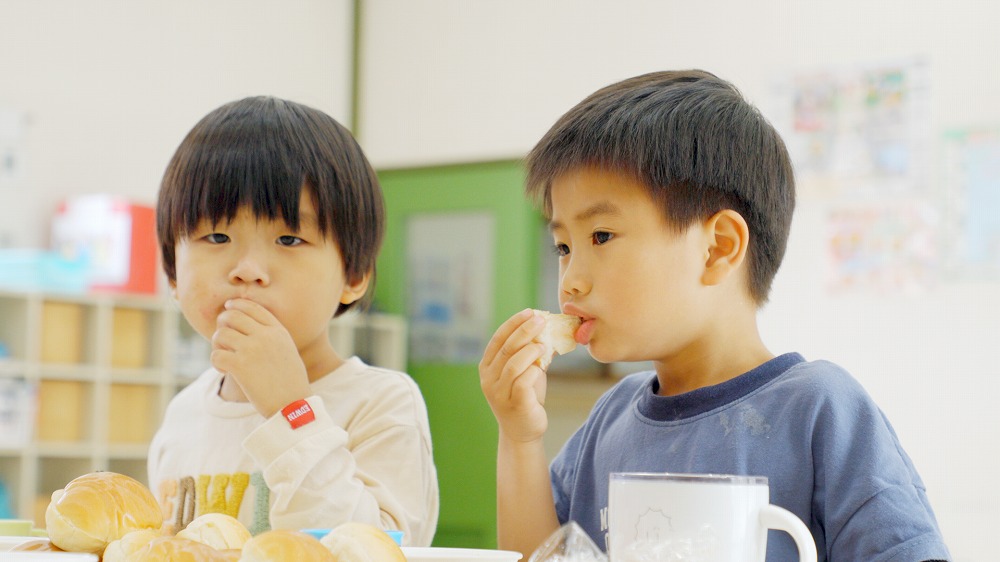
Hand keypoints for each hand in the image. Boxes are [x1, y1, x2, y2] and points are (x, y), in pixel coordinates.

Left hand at [211, 298, 311, 417]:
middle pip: (232, 316)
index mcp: (278, 331)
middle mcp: (265, 336)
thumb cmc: (290, 382)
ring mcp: (252, 350)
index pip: (252, 307)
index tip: (228, 308)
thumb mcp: (288, 351)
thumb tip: (248, 328)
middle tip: (222, 337)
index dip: (236, 305)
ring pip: (220, 334)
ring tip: (224, 356)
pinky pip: (216, 355)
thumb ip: (272, 337)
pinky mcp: (240, 366)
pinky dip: (216, 362)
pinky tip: (224, 370)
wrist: (293, 405)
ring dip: (217, 345)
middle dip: (222, 324)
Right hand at [479, 309, 549, 442]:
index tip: (529, 312)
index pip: (497, 339)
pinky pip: (523, 381)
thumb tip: (548, 329)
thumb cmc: (525, 396)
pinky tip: (542, 366)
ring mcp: (499, 393)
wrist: (523, 431)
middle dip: (524, 331)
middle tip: (541, 320)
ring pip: (513, 364)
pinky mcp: (514, 404)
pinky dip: (534, 370)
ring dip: (530, 350)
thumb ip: (530, 352)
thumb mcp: (525, 370)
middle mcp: (488, 379)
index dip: (513, 323)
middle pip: (506, 348)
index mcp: (487, 366)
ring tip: (544, 345)